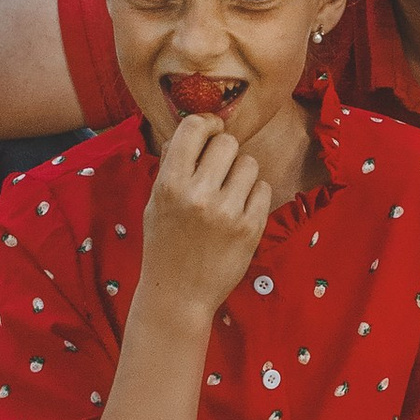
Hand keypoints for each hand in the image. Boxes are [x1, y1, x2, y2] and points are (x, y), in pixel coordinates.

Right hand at [138, 112, 274, 318]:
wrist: (178, 295)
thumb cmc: (164, 243)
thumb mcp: (155, 202)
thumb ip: (175, 165)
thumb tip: (200, 127)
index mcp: (169, 184)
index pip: (194, 127)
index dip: (206, 124)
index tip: (210, 132)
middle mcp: (199, 195)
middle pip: (228, 141)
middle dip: (225, 150)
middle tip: (218, 168)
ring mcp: (227, 213)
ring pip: (249, 163)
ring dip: (241, 172)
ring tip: (228, 192)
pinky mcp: (251, 228)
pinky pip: (263, 188)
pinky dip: (253, 194)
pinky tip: (239, 209)